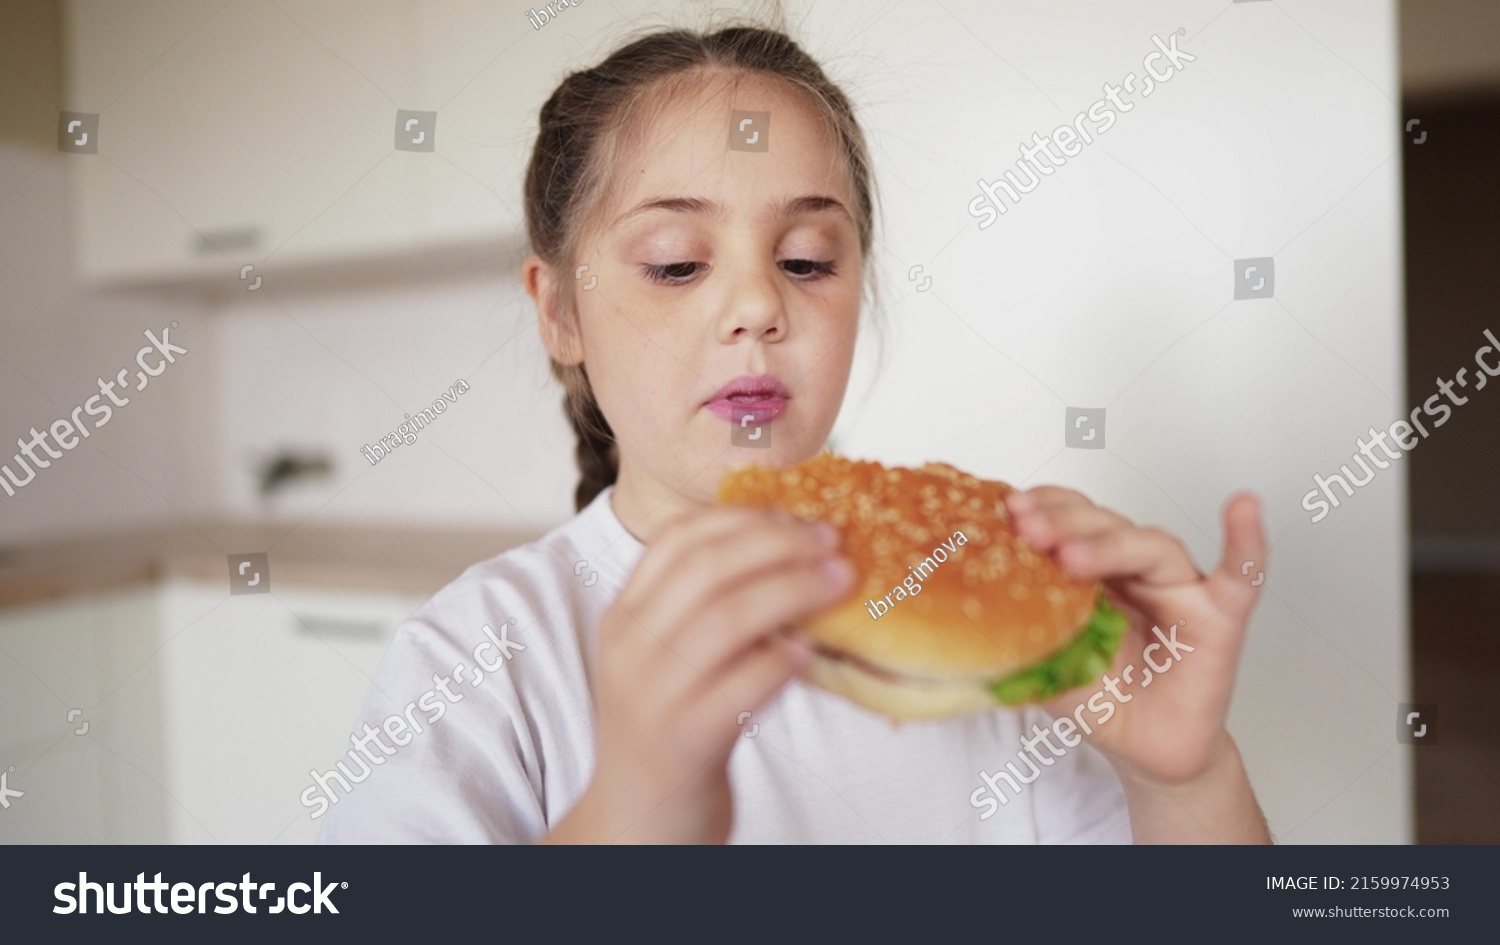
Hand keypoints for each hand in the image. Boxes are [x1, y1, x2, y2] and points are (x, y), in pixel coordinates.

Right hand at [545, 506, 852, 843]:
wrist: (640, 822)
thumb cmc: (669, 730)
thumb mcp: (667, 658)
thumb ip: (704, 609)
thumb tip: (789, 552)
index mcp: (624, 616)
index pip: (677, 540)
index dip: (742, 518)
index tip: (796, 517)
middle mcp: (631, 648)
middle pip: (706, 568)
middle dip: (778, 545)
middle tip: (832, 543)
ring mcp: (654, 694)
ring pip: (726, 619)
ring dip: (792, 591)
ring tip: (839, 582)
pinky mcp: (684, 740)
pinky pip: (740, 686)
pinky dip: (781, 662)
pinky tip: (811, 653)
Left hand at [1004, 487, 1265, 786]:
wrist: (1147, 752)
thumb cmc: (1103, 702)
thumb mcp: (1049, 669)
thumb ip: (1023, 642)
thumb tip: (973, 628)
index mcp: (1094, 572)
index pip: (1069, 523)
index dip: (1042, 510)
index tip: (1008, 507)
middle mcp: (1136, 570)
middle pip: (1105, 527)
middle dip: (1065, 524)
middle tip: (1029, 528)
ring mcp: (1179, 588)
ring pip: (1149, 546)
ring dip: (1110, 542)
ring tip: (1071, 555)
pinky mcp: (1219, 616)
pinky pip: (1240, 576)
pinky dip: (1245, 542)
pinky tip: (1243, 508)